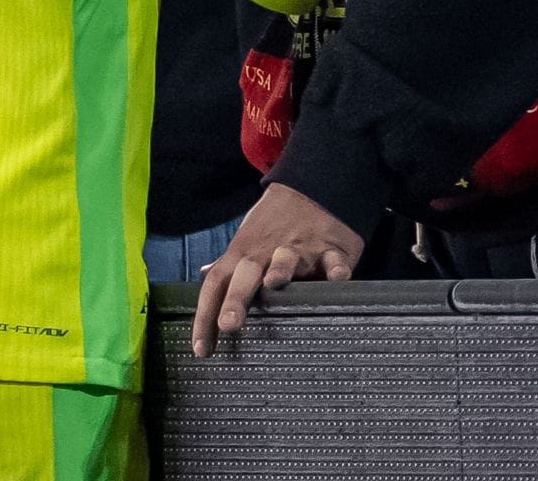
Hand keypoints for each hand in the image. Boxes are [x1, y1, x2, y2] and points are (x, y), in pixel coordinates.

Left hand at [191, 182, 364, 355]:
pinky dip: (335, 268)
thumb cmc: (276, 223)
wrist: (312, 189)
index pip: (216, 284)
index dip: (204, 315)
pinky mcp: (331, 248)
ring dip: (280, 269)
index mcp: (243, 253)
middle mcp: (266, 251)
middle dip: (236, 298)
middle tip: (228, 324)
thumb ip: (230, 263)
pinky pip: (333, 259)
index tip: (201, 348)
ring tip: (274, 283)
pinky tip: (336, 278)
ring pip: (287, 258)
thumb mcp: (248, 238)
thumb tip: (206, 275)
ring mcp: (299, 249)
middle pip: (246, 273)